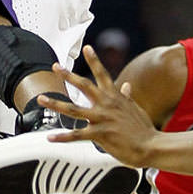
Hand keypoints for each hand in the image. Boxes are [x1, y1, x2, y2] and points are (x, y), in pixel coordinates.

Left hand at [38, 45, 159, 166]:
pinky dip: (62, 137)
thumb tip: (126, 85)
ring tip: (41, 98)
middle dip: (68, 75)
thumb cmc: (144, 129)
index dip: (94, 60)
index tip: (87, 47)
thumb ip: (127, 97)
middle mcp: (106, 104)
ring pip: (73, 109)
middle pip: (84, 85)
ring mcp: (102, 119)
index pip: (103, 74)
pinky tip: (50, 137)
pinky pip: (76, 135)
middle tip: (55, 66)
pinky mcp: (100, 134)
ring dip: (55, 103)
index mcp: (115, 97)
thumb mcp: (135, 109)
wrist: (151, 145)